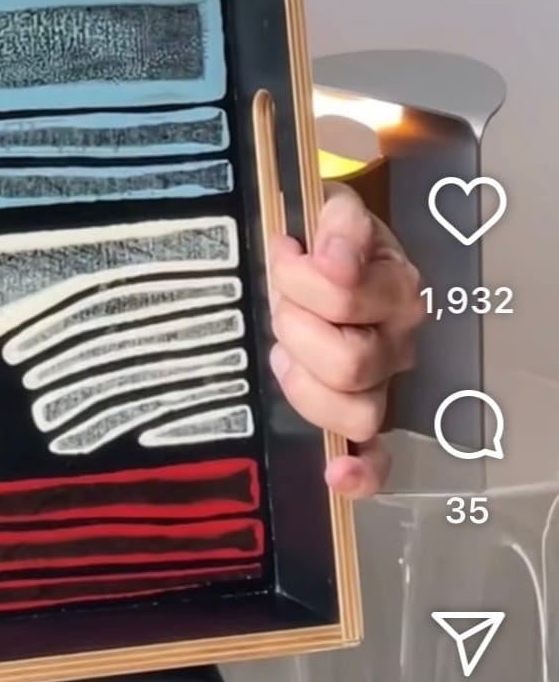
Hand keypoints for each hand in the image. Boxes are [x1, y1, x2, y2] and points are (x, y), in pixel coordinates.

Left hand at [266, 184, 422, 497]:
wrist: (321, 256)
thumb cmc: (323, 239)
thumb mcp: (330, 208)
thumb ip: (339, 222)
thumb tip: (334, 261)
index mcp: (395, 285)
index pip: (343, 295)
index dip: (297, 274)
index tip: (285, 250)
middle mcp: (400, 340)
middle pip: (349, 361)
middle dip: (295, 327)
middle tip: (282, 303)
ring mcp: (384, 384)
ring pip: (357, 411)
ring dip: (305, 382)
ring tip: (286, 350)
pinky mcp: (364, 421)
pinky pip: (376, 459)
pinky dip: (361, 473)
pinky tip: (335, 474)